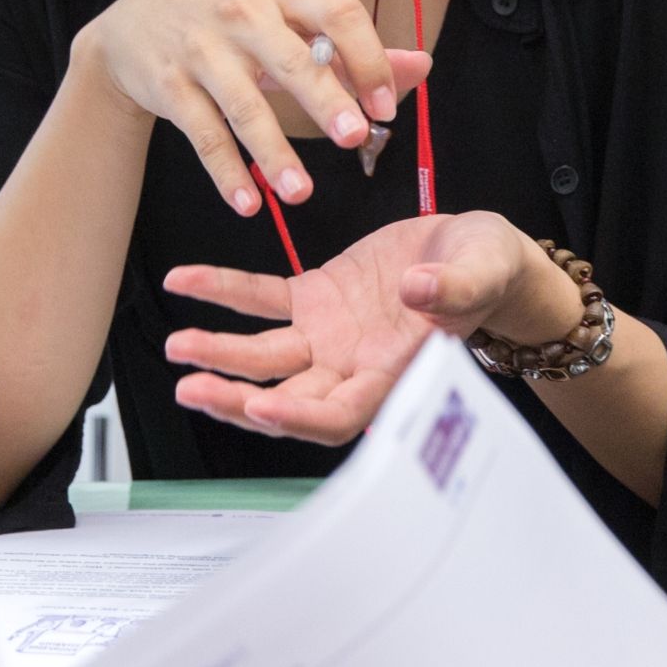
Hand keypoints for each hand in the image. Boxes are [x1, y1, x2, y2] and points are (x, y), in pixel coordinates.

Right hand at [75, 0, 430, 216]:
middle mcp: (243, 15)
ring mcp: (202, 50)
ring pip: (243, 106)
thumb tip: (422, 66)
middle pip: (292, 59)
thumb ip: (353, 48)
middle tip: (354, 137)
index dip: (367, 56)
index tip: (386, 105)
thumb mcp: (289, 21)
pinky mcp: (169, 87)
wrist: (135, 24)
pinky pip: (204, 135)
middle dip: (325, 98)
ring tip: (302, 193)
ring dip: (274, 152)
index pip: (337, 12)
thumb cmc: (232, 26)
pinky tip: (249, 204)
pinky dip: (227, 172)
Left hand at [163, 212, 578, 443]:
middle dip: (237, 398)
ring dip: (220, 353)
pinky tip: (184, 281)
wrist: (474, 249)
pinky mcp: (315, 298)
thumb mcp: (482, 270)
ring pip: (265, 356)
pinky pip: (261, 298)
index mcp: (394, 370)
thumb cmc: (487, 270)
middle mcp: (352, 364)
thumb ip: (453, 287)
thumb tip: (420, 290)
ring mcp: (328, 335)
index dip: (299, 417)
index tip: (263, 407)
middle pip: (287, 397)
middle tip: (193, 388)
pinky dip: (222, 290)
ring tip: (179, 346)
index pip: (339, 413)